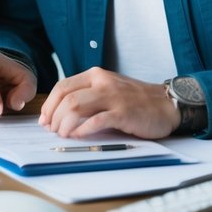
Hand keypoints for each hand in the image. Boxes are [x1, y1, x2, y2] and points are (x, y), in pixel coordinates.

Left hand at [39, 67, 179, 138]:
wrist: (166, 104)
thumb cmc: (135, 101)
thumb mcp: (109, 89)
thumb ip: (88, 96)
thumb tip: (60, 114)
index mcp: (96, 75)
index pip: (62, 86)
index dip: (49, 104)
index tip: (44, 119)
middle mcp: (102, 82)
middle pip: (66, 97)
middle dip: (53, 116)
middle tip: (51, 130)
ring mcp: (113, 96)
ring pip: (76, 107)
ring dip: (64, 124)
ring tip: (62, 134)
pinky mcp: (122, 113)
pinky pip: (95, 121)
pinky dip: (82, 130)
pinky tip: (77, 137)